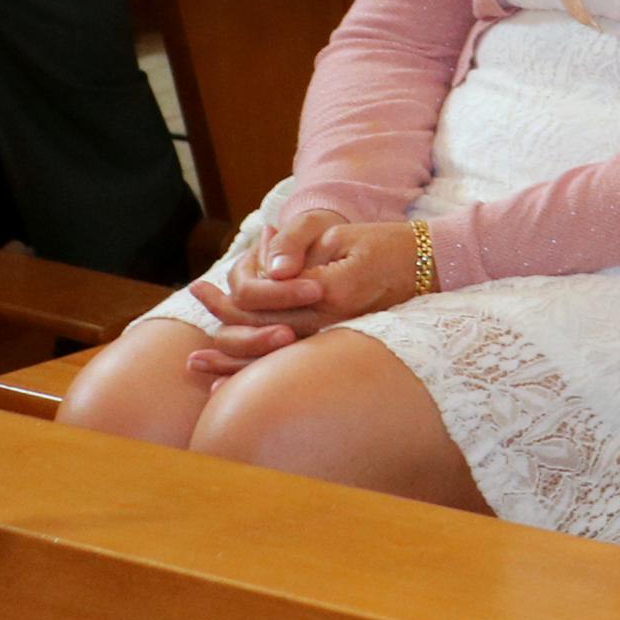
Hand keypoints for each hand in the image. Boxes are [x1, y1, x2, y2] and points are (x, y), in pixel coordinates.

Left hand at [183, 206, 440, 371]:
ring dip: (231, 364)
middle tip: (189, 336)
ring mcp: (336, 338)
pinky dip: (260, 374)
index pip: (263, 303)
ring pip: (272, 359)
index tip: (198, 288)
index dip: (226, 300)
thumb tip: (266, 270)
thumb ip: (300, 249)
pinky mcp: (339, 344)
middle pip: (259, 337)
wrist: (431, 265)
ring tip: (197, 364)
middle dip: (219, 334)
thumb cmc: (385, 244)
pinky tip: (232, 384)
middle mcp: (330, 323)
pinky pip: (293, 365)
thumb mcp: (340, 235)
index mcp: (328, 293)